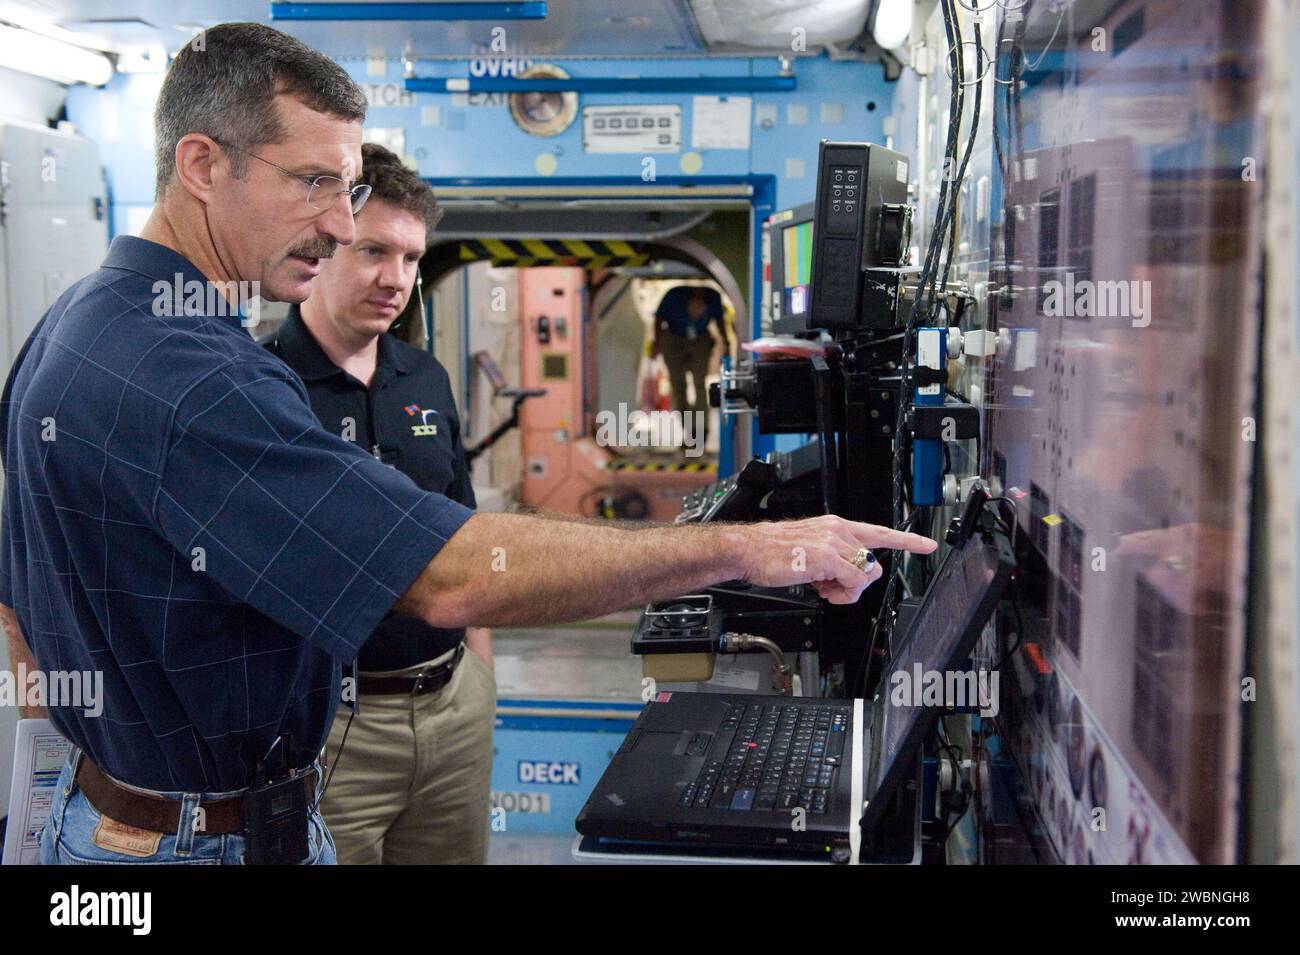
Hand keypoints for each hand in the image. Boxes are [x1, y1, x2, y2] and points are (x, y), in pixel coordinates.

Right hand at [733, 516, 937, 604]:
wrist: (748, 550)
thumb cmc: (772, 553)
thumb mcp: (810, 552)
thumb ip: (834, 560)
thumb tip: (846, 579)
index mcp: (835, 526)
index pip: (879, 531)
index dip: (907, 540)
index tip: (928, 545)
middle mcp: (837, 530)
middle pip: (872, 563)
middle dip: (857, 584)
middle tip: (833, 589)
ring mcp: (832, 542)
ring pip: (865, 573)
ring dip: (848, 590)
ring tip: (825, 589)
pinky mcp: (825, 556)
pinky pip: (852, 581)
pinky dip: (843, 592)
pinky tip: (823, 589)